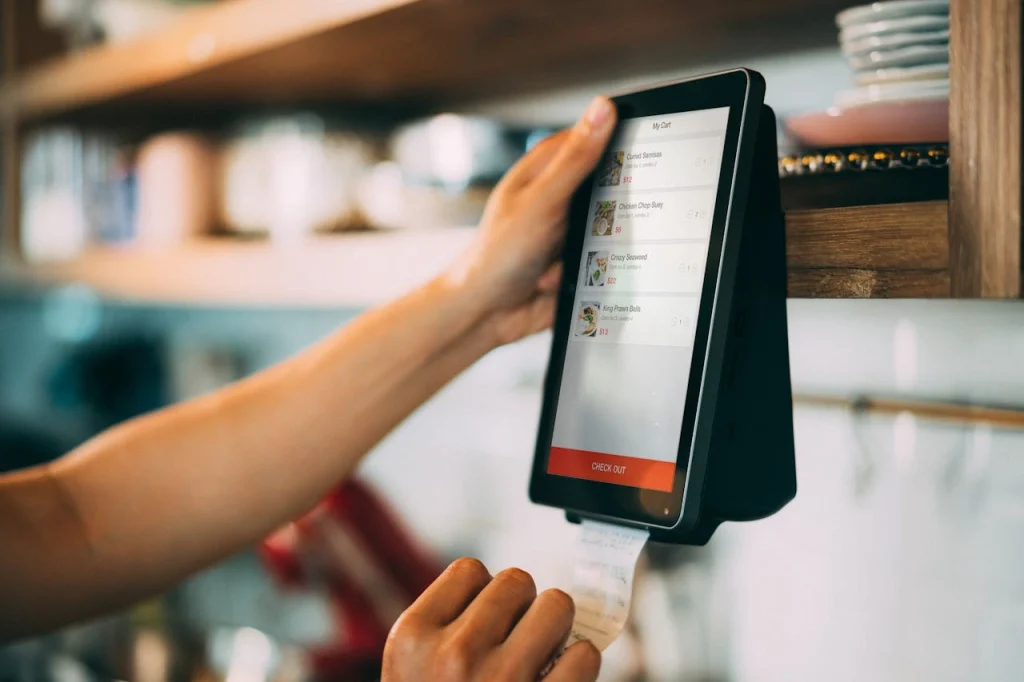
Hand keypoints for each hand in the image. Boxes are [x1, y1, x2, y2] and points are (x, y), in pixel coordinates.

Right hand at [383, 558, 600, 681]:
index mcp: (412, 638)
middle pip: (516, 579)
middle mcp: (453, 655)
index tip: (485, 622)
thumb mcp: (408, 672)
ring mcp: (502, 681)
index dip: (484, 592)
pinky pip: (584, 654)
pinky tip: (559, 678)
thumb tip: (508, 591)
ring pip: (556, 604)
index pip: (469, 569)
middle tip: (516, 639)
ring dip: (555, 626)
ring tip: (541, 652)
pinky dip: (579, 663)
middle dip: (522, 605)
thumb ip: (440, 628)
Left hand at [446, 97, 616, 345]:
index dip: (621, 140)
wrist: (486, 314)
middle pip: (610, 186)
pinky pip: (605, 260)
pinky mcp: (576, 261)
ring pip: (612, 227)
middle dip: (609, 209)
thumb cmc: (497, 255)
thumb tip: (603, 109)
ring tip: (554, 262)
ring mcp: (568, 230)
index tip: (646, 148)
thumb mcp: (542, 202)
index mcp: (545, 170)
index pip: (594, 137)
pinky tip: (554, 282)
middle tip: (582, 226)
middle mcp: (559, 196)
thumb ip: (576, 159)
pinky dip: (588, 272)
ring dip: (594, 248)